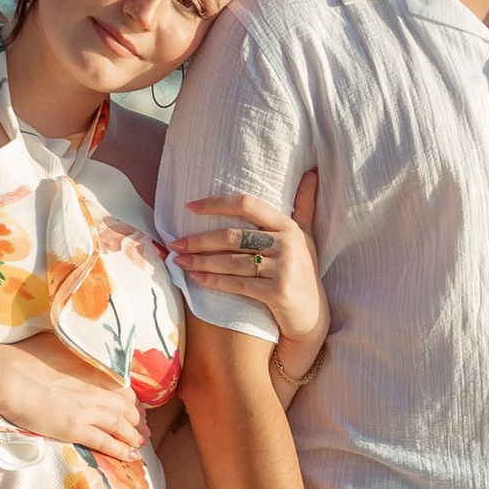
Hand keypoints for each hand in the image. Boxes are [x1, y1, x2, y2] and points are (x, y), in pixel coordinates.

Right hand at [0, 332, 148, 461]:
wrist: (7, 377)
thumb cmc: (22, 357)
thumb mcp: (53, 342)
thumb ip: (69, 348)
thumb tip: (70, 345)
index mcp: (91, 367)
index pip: (122, 384)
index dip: (131, 398)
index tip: (135, 405)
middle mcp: (95, 388)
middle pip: (126, 406)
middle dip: (137, 419)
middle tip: (142, 428)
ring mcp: (87, 410)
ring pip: (121, 425)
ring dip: (133, 435)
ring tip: (140, 443)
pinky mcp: (76, 429)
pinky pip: (106, 442)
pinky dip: (121, 450)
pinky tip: (132, 456)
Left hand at [170, 177, 327, 366]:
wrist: (314, 316)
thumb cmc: (303, 273)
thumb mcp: (306, 238)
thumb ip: (304, 206)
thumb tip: (311, 173)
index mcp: (289, 226)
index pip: (247, 204)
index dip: (216, 204)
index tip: (190, 207)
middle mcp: (287, 243)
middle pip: (233, 236)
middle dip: (199, 240)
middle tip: (175, 244)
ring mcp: (284, 268)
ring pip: (231, 262)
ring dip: (200, 262)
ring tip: (179, 262)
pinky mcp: (277, 292)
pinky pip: (237, 284)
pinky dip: (213, 282)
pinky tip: (195, 279)